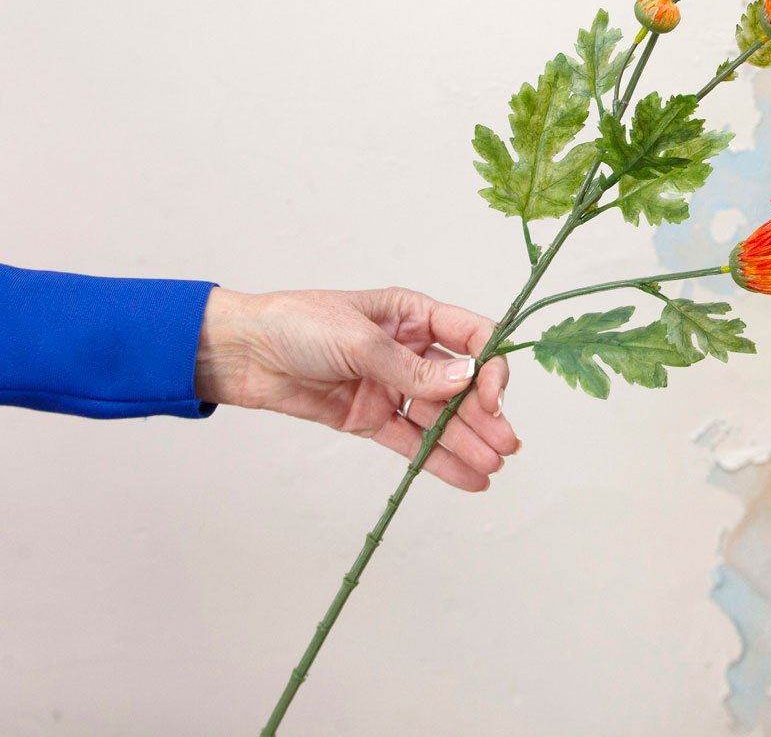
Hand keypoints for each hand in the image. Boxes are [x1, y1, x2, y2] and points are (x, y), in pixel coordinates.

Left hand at [194, 286, 517, 491]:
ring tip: (493, 467)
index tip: (492, 395)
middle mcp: (409, 350)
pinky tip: (468, 477)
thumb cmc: (297, 323)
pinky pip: (412, 441)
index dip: (488, 365)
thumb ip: (412, 368)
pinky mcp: (370, 418)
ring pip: (440, 417)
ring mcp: (390, 386)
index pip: (469, 336)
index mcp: (411, 315)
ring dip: (467, 441)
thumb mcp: (359, 339)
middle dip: (484, 414)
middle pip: (459, 384)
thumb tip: (465, 381)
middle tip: (506, 444)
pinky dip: (438, 460)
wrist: (243, 354)